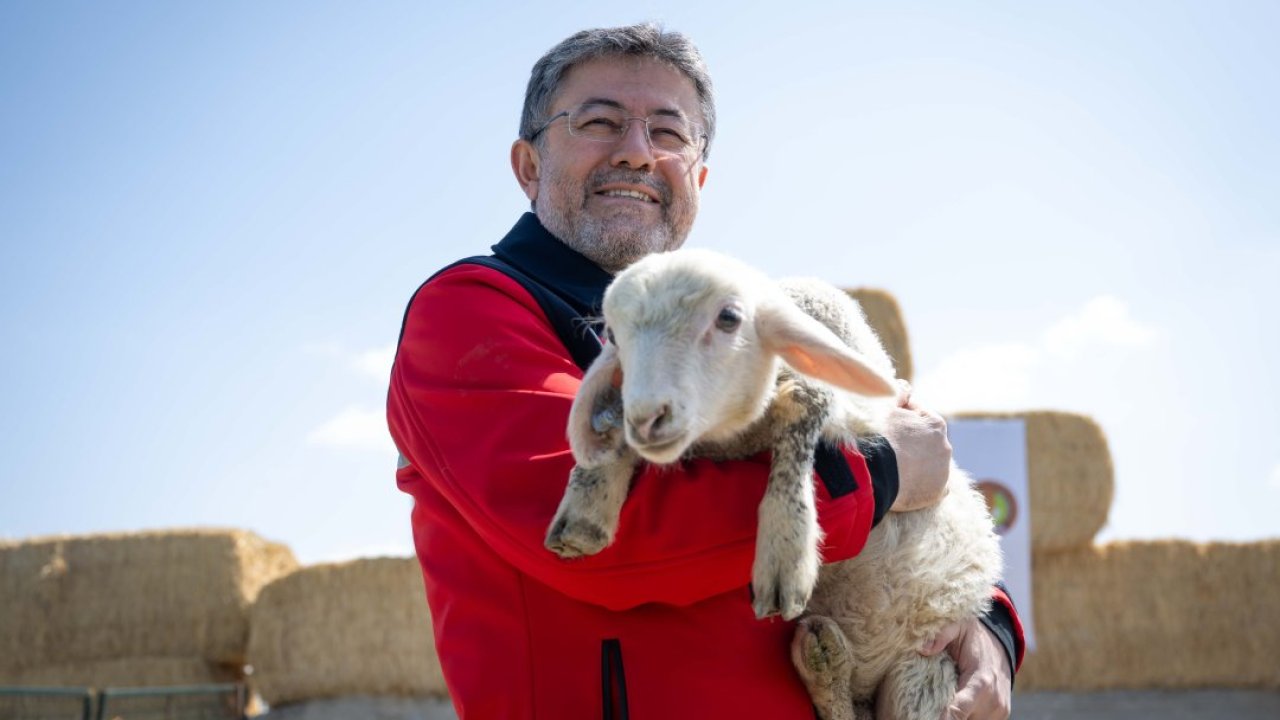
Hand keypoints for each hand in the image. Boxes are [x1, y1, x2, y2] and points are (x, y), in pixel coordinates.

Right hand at [883, 382, 951, 511]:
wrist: (873, 471)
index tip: (886, 426)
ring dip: (917, 465)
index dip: (899, 419)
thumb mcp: (884, 406)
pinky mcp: (937, 492)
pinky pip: (933, 488)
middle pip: (926, 442)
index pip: (918, 417)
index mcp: (935, 423)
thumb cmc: (877, 435)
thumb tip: (906, 387)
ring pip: (930, 465)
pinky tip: (907, 486)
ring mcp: (942, 471)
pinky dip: (923, 486)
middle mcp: (945, 446)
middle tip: (888, 449)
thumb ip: (897, 393)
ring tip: (894, 469)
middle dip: (911, 443)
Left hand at [919, 617, 1011, 719]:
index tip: (922, 716)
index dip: (940, 718)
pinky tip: (953, 708)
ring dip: (955, 717)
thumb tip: (923, 648)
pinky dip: (965, 716)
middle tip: (924, 708)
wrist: (1000, 647)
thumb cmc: (974, 638)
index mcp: (982, 682)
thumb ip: (942, 635)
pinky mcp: (999, 716)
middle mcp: (993, 701)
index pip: (958, 711)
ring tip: (938, 706)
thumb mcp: (958, 626)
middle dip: (941, 716)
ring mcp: (999, 712)